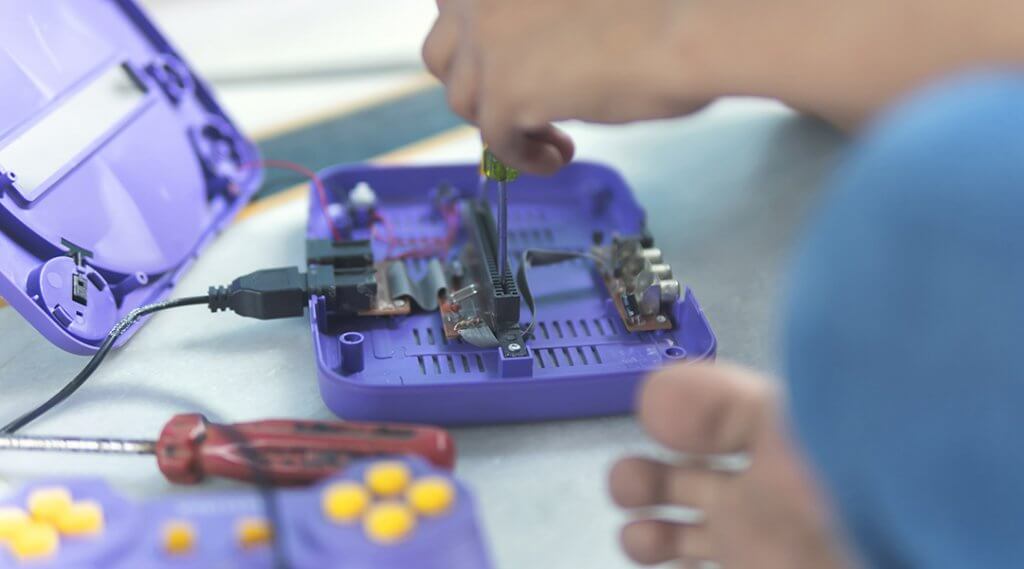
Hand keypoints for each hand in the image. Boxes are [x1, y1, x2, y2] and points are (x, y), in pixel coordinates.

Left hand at [422, 0, 708, 173]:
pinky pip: (494, 139)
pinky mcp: (504, 92)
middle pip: (442, 52)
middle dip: (473, 80)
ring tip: (546, 133)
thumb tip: (527, 50)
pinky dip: (522, 155)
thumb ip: (538, 12)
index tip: (499, 62)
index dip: (475, 39)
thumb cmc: (662, 6)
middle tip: (511, 100)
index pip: (455, 6)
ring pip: (462, 99)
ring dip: (499, 121)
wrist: (692, 29)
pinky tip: (555, 155)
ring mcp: (487, 43)